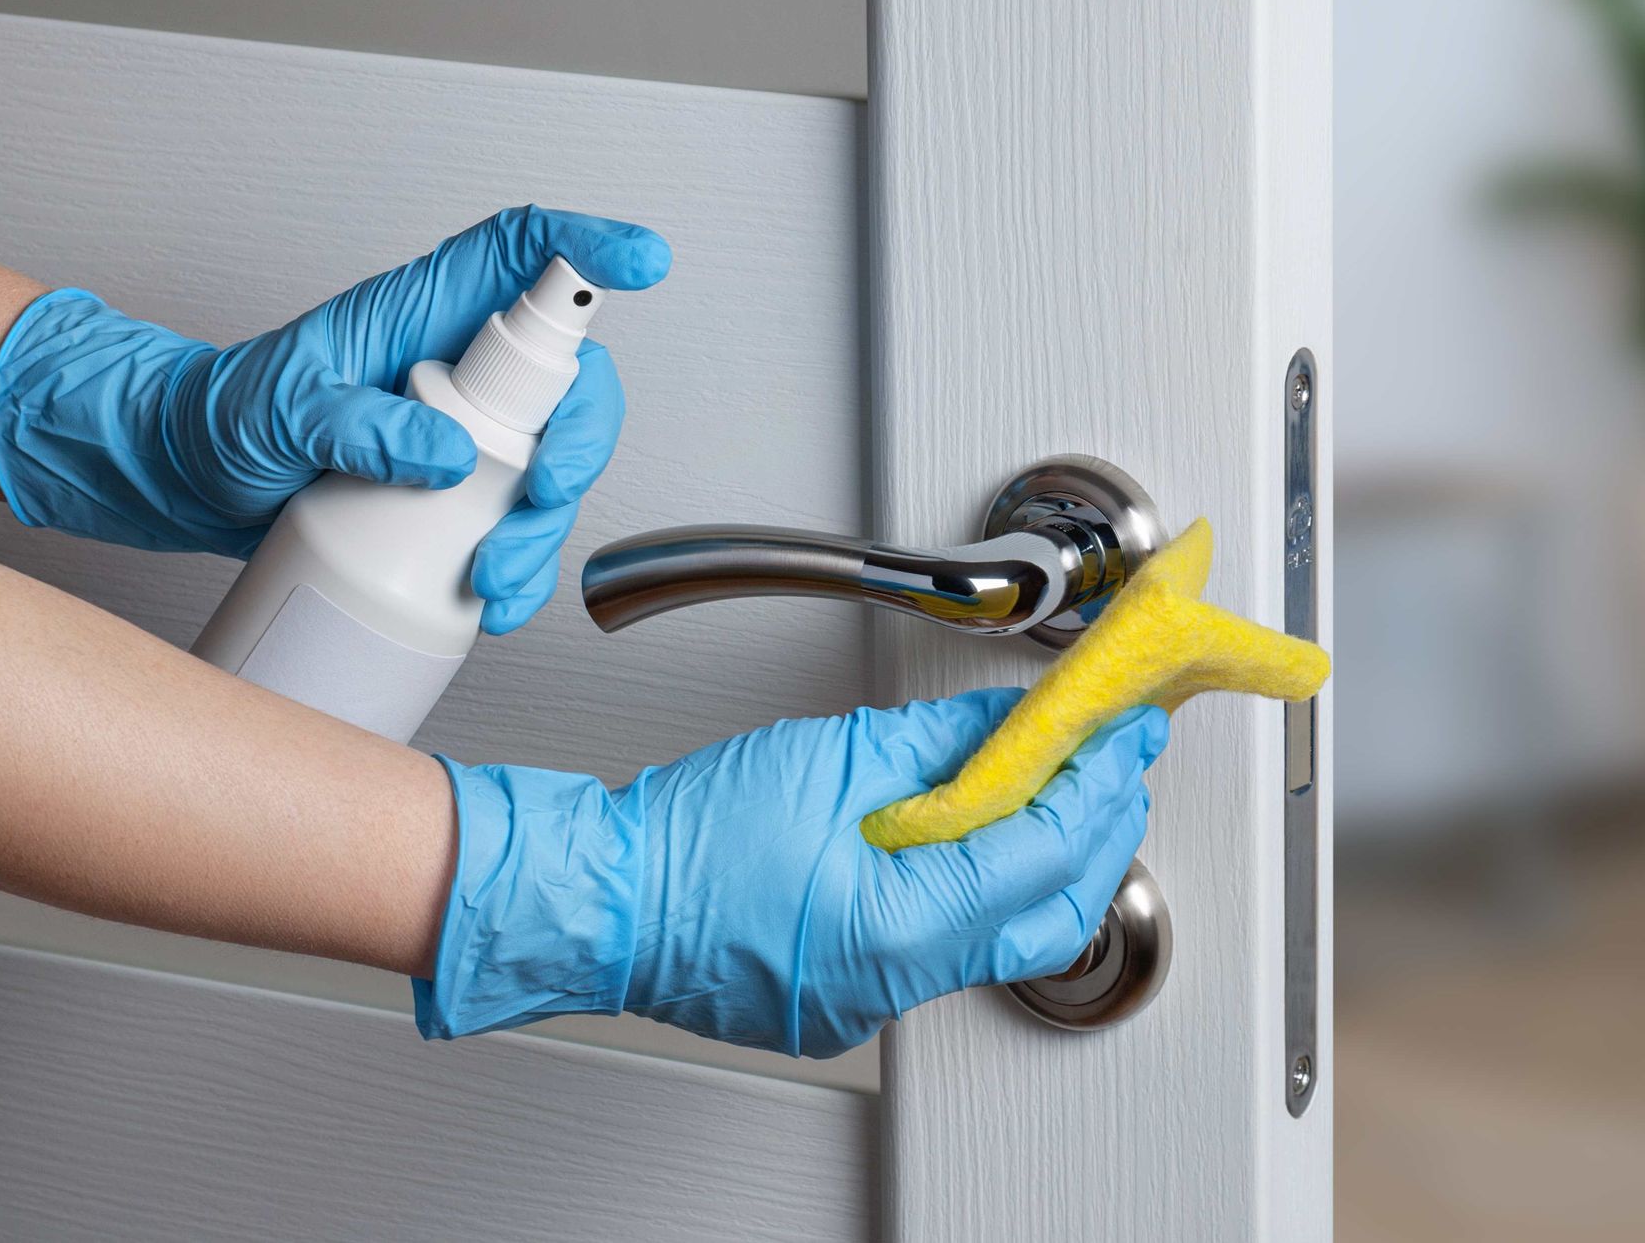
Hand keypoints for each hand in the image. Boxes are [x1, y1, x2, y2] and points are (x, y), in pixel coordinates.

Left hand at [0, 206, 670, 632]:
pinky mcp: (454, 495)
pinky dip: (518, 568)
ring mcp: (462, 434)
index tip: (637, 260)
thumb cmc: (222, 417)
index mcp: (421, 313)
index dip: (586, 248)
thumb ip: (357, 423)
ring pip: (551, 466)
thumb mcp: (276, 411)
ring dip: (546, 529)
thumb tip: (443, 453)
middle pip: (569, 382)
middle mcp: (456, 367)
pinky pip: (515, 524)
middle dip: (580, 441)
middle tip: (545, 491)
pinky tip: (491, 602)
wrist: (186, 479)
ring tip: (498, 578)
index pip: (520, 255)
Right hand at [417, 689, 1167, 1057]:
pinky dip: (978, 890)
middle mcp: (898, 983)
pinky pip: (943, 948)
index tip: (1125, 734)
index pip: (1044, 854)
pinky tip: (976, 839)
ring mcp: (872, 1002)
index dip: (1098, 785)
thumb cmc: (685, 839)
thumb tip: (1010, 725)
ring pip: (1002, 938)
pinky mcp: (847, 997)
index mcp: (901, 927)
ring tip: (1059, 789)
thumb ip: (938, 744)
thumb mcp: (827, 760)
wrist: (603, 899)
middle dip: (1097, 832)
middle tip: (1116, 762)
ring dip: (1042, 863)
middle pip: (1048, 916)